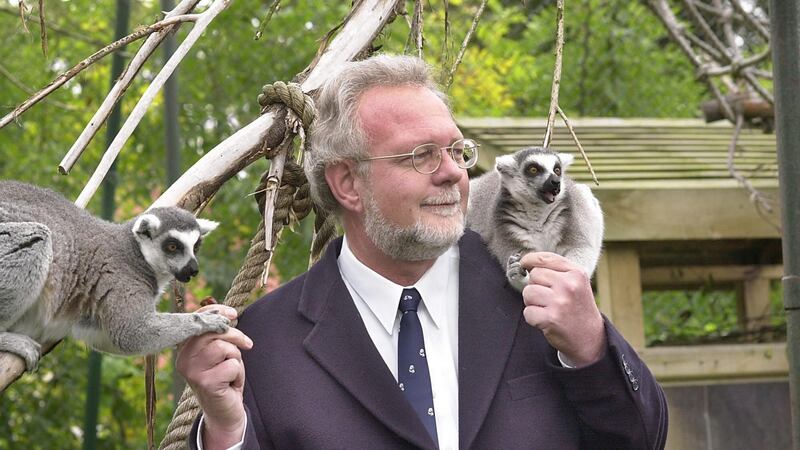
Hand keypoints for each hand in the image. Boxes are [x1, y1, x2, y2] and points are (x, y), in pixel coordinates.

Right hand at [176, 304, 252, 448]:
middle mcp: (183, 359)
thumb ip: (217, 334)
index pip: (197, 320)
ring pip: (223, 347)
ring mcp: (192, 371)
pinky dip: (238, 374)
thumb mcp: (218, 353)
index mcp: (183, 349)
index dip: (216, 312)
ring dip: (236, 358)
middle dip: (235, 336)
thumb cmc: (223, 377)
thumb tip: (228, 313)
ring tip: (231, 371)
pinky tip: (230, 384)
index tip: (233, 313)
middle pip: (212, 331)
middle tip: (246, 345)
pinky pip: (232, 366)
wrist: (223, 412)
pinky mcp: (205, 383)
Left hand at [519, 252, 605, 366]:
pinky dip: (533, 318)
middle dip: (536, 286)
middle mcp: (569, 285)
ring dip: (532, 302)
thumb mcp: (576, 283)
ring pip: (528, 292)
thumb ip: (556, 270)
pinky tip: (546, 320)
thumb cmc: (578, 307)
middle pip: (534, 275)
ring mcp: (560, 302)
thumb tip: (526, 262)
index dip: (529, 260)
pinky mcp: (551, 318)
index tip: (524, 264)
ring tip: (548, 308)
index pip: (544, 258)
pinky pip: (528, 312)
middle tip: (548, 298)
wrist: (590, 338)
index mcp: (576, 273)